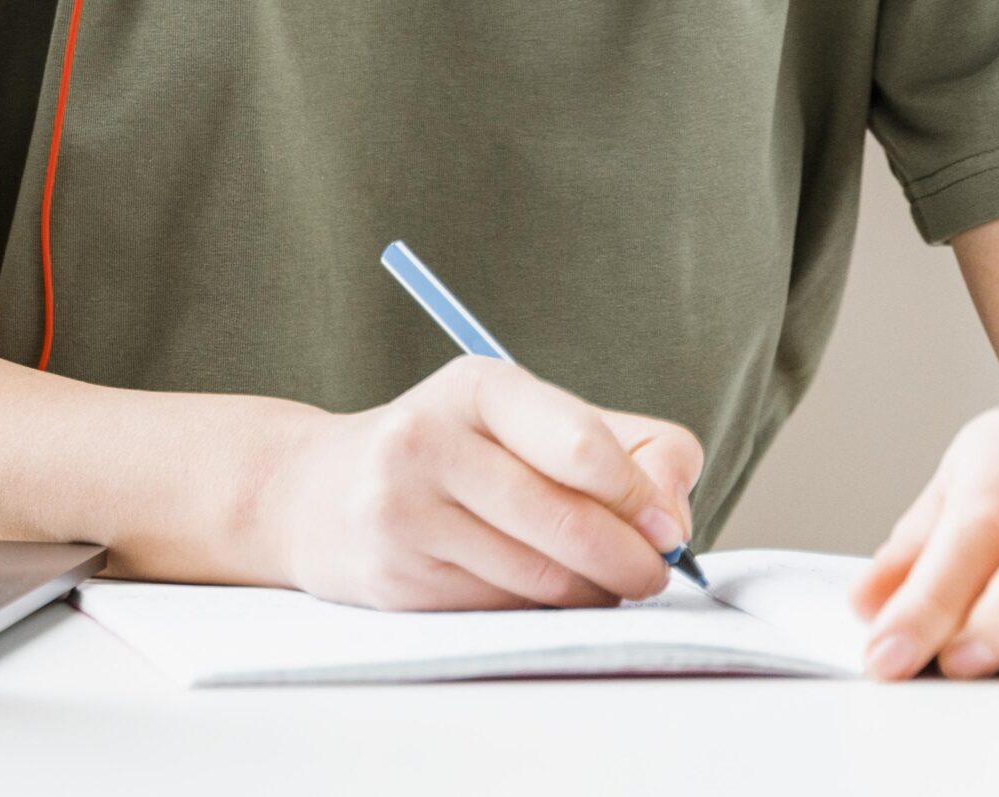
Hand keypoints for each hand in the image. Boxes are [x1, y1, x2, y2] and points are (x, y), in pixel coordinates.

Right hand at [261, 355, 704, 610]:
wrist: (322, 493)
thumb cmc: (457, 452)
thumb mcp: (530, 418)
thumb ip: (625, 447)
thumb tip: (676, 515)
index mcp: (478, 384)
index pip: (581, 445)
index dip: (640, 496)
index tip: (668, 528)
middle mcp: (430, 440)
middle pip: (567, 522)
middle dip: (630, 561)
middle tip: (654, 574)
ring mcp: (406, 514)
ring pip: (540, 580)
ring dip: (591, 594)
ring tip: (599, 581)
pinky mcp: (398, 582)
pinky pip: (504, 614)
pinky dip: (543, 615)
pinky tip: (539, 592)